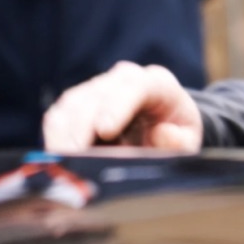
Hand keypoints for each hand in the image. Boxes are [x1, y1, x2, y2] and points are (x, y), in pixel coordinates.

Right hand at [41, 61, 202, 153]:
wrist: (163, 125)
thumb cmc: (176, 133)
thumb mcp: (189, 140)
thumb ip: (180, 141)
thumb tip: (163, 134)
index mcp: (158, 84)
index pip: (136, 86)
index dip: (117, 106)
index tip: (104, 130)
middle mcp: (125, 79)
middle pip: (96, 95)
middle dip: (81, 128)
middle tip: (74, 161)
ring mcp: (98, 87)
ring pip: (70, 104)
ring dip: (63, 135)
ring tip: (64, 164)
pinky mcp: (77, 103)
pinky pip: (57, 116)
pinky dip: (54, 138)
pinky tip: (58, 158)